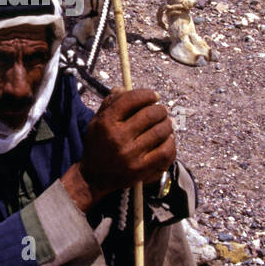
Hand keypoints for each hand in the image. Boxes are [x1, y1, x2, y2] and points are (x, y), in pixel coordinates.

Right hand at [62, 88, 175, 211]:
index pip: (132, 99)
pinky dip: (171, 142)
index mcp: (106, 123)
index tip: (154, 95)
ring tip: (165, 124)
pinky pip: (166, 151)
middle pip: (150, 114)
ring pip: (161, 131)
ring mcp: (131, 155)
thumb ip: (110, 103)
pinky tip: (167, 139)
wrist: (93, 177)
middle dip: (160, 110)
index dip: (147, 94)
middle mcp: (118, 138)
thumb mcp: (97, 121)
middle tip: (161, 111)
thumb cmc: (98, 145)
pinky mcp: (141, 170)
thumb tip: (126, 88)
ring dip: (167, 125)